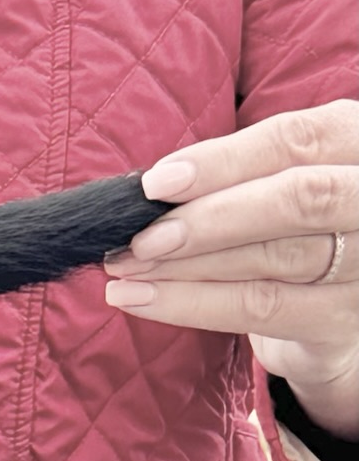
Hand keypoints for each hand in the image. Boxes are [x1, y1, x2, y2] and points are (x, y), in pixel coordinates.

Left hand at [105, 101, 358, 441]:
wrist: (326, 301)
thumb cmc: (284, 224)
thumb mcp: (269, 180)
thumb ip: (229, 176)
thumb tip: (150, 190)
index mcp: (354, 144)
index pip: (297, 141)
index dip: (223, 162)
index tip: (156, 184)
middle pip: (298, 201)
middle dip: (207, 220)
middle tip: (138, 239)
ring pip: (275, 258)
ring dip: (185, 265)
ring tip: (124, 268)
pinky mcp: (344, 318)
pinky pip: (262, 308)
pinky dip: (190, 303)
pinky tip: (139, 298)